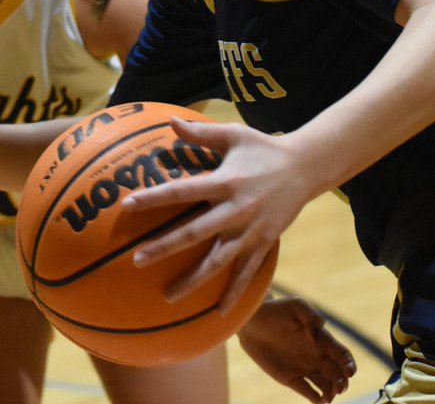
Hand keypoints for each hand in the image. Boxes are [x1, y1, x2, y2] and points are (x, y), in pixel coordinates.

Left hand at [122, 117, 310, 312]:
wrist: (306, 167)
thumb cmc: (264, 148)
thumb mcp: (234, 134)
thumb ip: (201, 132)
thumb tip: (170, 122)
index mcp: (225, 181)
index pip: (183, 191)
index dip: (155, 198)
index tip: (128, 205)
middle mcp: (235, 209)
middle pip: (194, 233)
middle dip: (165, 248)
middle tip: (137, 260)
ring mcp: (250, 230)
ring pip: (218, 261)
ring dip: (193, 280)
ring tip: (168, 296)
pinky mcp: (263, 242)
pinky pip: (247, 272)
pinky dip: (234, 292)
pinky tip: (218, 312)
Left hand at [239, 296, 356, 402]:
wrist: (252, 321)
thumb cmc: (275, 309)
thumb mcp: (295, 306)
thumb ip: (310, 316)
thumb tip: (320, 331)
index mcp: (321, 339)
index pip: (341, 354)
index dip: (349, 363)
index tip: (350, 372)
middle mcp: (316, 356)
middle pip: (336, 373)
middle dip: (342, 382)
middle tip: (340, 387)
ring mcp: (303, 367)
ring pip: (324, 384)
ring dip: (331, 392)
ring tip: (329, 397)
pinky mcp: (289, 377)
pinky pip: (306, 390)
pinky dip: (315, 398)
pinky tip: (319, 401)